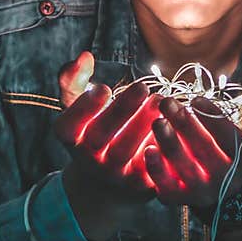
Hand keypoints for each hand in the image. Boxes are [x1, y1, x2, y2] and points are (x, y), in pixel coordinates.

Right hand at [53, 51, 159, 239]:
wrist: (108, 185)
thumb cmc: (94, 133)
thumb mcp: (78, 110)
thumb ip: (74, 80)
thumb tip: (85, 56)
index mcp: (72, 140)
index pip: (68, 127)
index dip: (83, 107)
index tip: (104, 87)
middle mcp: (89, 160)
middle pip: (100, 136)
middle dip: (121, 110)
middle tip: (143, 87)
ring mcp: (115, 174)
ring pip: (127, 151)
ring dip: (145, 123)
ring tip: (161, 101)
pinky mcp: (141, 184)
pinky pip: (152, 164)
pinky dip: (163, 143)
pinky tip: (173, 121)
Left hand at [143, 95, 241, 207]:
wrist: (229, 192)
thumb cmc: (236, 152)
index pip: (229, 136)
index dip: (213, 117)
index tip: (196, 99)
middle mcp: (226, 178)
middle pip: (204, 150)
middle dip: (185, 125)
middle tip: (168, 103)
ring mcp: (203, 191)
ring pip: (185, 168)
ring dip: (169, 144)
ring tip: (157, 122)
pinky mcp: (182, 199)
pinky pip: (168, 187)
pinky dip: (156, 171)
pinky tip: (147, 150)